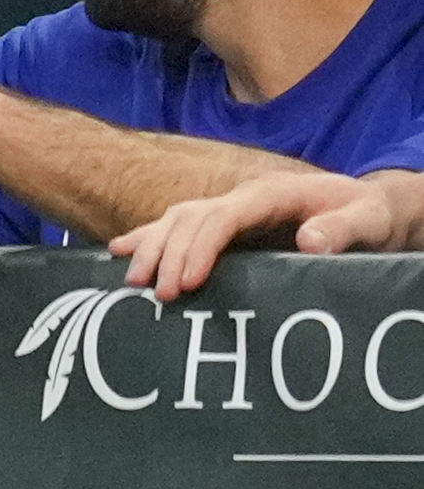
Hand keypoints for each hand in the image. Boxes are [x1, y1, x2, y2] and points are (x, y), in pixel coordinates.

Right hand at [117, 167, 423, 299]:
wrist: (367, 207)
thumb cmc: (369, 216)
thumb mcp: (370, 220)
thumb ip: (343, 228)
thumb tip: (307, 241)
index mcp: (273, 194)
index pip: (224, 216)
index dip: (200, 247)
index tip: (186, 282)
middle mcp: (243, 197)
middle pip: (191, 218)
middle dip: (168, 254)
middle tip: (157, 294)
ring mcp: (230, 207)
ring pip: (176, 219)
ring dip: (151, 247)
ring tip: (132, 281)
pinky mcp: (224, 223)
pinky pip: (177, 225)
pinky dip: (147, 237)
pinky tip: (118, 251)